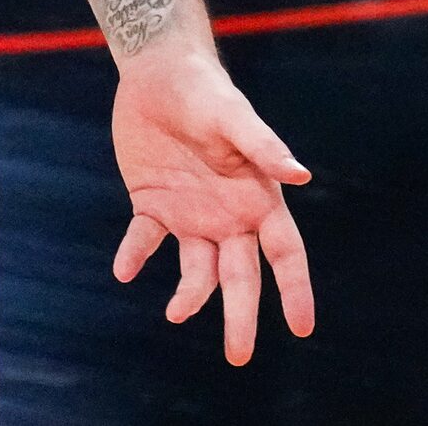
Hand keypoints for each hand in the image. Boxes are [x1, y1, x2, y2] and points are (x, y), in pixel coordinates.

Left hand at [109, 49, 315, 364]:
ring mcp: (190, 214)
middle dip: (241, 315)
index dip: (295, 290)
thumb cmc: (206, 91)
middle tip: (238, 355)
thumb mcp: (233, 117)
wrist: (157, 73)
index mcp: (258, 198)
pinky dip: (135, 256)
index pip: (285, 254)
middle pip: (241, 276)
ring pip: (196, 270)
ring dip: (188, 295)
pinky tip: (125, 269)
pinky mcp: (152, 205)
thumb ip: (263, 146)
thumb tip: (300, 175)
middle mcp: (229, 216)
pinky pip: (145, 240)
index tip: (302, 327)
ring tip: (175, 312)